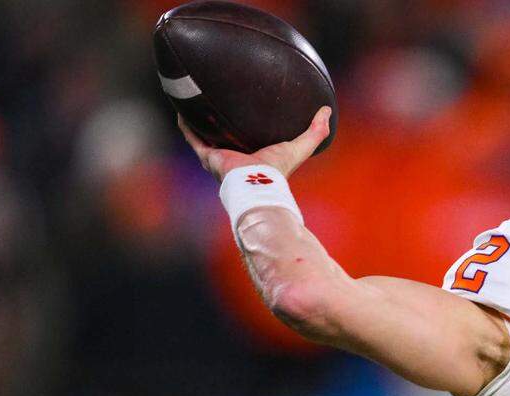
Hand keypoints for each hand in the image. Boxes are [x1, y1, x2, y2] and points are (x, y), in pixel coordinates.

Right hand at [178, 106, 331, 182]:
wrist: (258, 185)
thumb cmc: (278, 171)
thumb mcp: (300, 147)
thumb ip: (316, 131)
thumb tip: (328, 110)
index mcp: (254, 155)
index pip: (249, 137)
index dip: (247, 124)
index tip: (247, 105)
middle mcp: (235, 157)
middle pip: (226, 136)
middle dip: (221, 120)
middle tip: (217, 96)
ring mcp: (220, 157)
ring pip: (206, 135)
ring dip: (200, 120)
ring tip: (194, 98)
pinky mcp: (209, 157)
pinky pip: (193, 137)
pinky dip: (186, 124)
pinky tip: (181, 107)